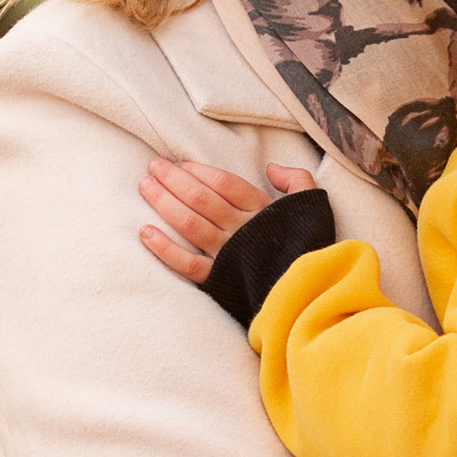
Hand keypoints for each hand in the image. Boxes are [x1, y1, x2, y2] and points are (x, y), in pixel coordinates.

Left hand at [139, 154, 318, 284]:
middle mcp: (242, 229)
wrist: (310, 293)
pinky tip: (145, 233)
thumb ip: (297, 181)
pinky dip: (164, 249)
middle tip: (153, 166)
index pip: (224, 183)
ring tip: (145, 187)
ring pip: (190, 224)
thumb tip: (271, 168)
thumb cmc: (309, 246)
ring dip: (164, 203)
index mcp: (262, 209)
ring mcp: (228, 255)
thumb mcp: (312, 207)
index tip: (179, 162)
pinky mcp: (219, 280)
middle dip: (173, 179)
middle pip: (201, 199)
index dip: (199, 170)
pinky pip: (187, 264)